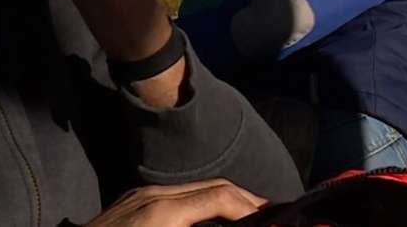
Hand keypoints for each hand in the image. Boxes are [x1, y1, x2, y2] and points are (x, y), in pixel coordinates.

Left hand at [86, 179, 265, 226]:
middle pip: (214, 186)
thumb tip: (230, 221)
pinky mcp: (134, 201)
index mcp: (162, 213)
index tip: (273, 221)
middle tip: (272, 215)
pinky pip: (178, 196)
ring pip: (197, 189)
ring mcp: (142, 195)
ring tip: (248, 218)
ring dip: (226, 201)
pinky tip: (213, 220)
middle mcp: (154, 196)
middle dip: (246, 200)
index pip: (219, 195)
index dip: (250, 207)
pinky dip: (203, 205)